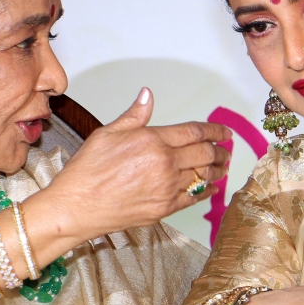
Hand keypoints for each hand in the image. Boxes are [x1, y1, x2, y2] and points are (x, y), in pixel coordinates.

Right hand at [44, 88, 230, 241]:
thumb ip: (134, 116)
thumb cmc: (86, 171)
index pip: (194, 132)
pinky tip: (210, 188)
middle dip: (220, 151)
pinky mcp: (164, 209)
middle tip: (227, 150)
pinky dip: (206, 192)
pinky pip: (193, 198)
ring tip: (223, 167)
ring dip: (217, 170)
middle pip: (204, 154)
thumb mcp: (107, 134)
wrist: (76, 207)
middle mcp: (164, 164)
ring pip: (203, 176)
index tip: (225, 132)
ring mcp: (166, 188)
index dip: (214, 131)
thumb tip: (147, 96)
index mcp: (152, 141)